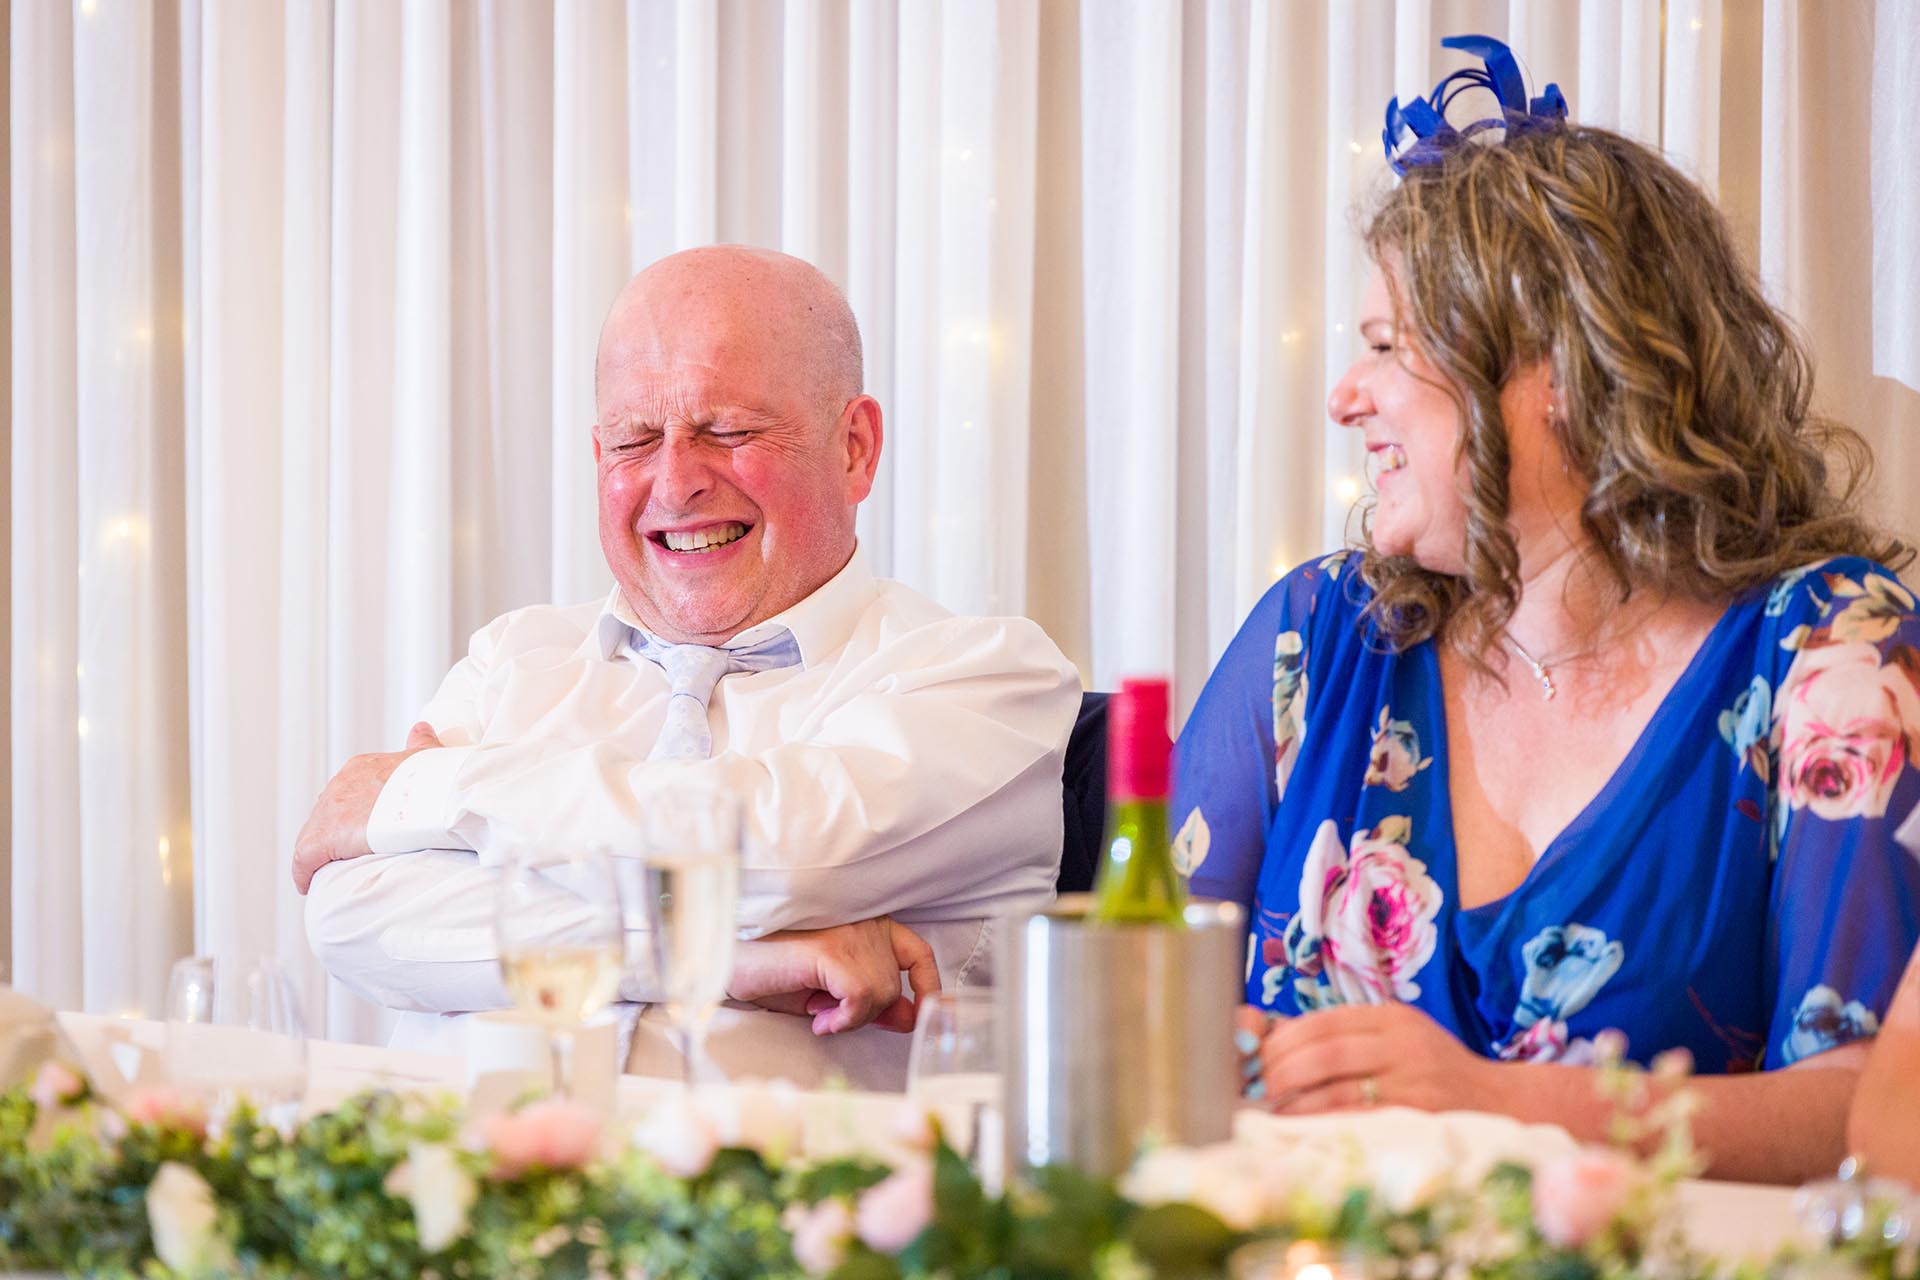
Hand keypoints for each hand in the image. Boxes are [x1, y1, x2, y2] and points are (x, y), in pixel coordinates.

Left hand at [292, 722, 441, 894]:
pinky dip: (303, 871)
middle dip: (331, 833)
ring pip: (312, 834)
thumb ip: (420, 744)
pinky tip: (307, 883)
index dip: (346, 814)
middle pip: (324, 813)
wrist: (437, 795)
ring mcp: (331, 809)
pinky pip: (304, 858)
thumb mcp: (428, 756)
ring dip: (318, 853)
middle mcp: (341, 785)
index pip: (342, 793)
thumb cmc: (439, 780)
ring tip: (326, 871)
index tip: (353, 828)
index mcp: (361, 767)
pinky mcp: (327, 836)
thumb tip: (421, 729)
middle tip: (341, 854)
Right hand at [728, 918, 939, 1034]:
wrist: (726, 958)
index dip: (928, 984)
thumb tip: (908, 1018)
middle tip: (828, 1013)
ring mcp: (850, 933)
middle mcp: (864, 921)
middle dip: (868, 1013)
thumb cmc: (772, 971)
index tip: (928, 1013)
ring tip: (817, 1010)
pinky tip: (817, 1018)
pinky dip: (844, 1018)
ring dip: (851, 1017)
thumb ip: (870, 998)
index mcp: (867, 923)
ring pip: (881, 994)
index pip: (918, 951)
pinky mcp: (832, 951)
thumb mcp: (829, 990)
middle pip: (894, 984)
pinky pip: (862, 998)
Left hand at [1245, 1003, 1494, 1113]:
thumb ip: (1349, 1035)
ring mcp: (1413, 1082)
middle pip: (1325, 1054)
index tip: (1256, 1057)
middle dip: (1281, 1071)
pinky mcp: (1417, 1118)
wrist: (1499, 1101)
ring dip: (1295, 1103)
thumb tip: (1276, 1039)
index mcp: (1392, 1017)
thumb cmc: (1432, 1069)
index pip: (1323, 1022)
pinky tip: (1301, 1128)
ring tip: (1272, 1109)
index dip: (1282, 1041)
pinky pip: (1357, 1121)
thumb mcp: (1397, 1036)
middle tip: (1256, 1086)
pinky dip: (1322, 1124)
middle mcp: (1404, 1044)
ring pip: (1337, 1090)